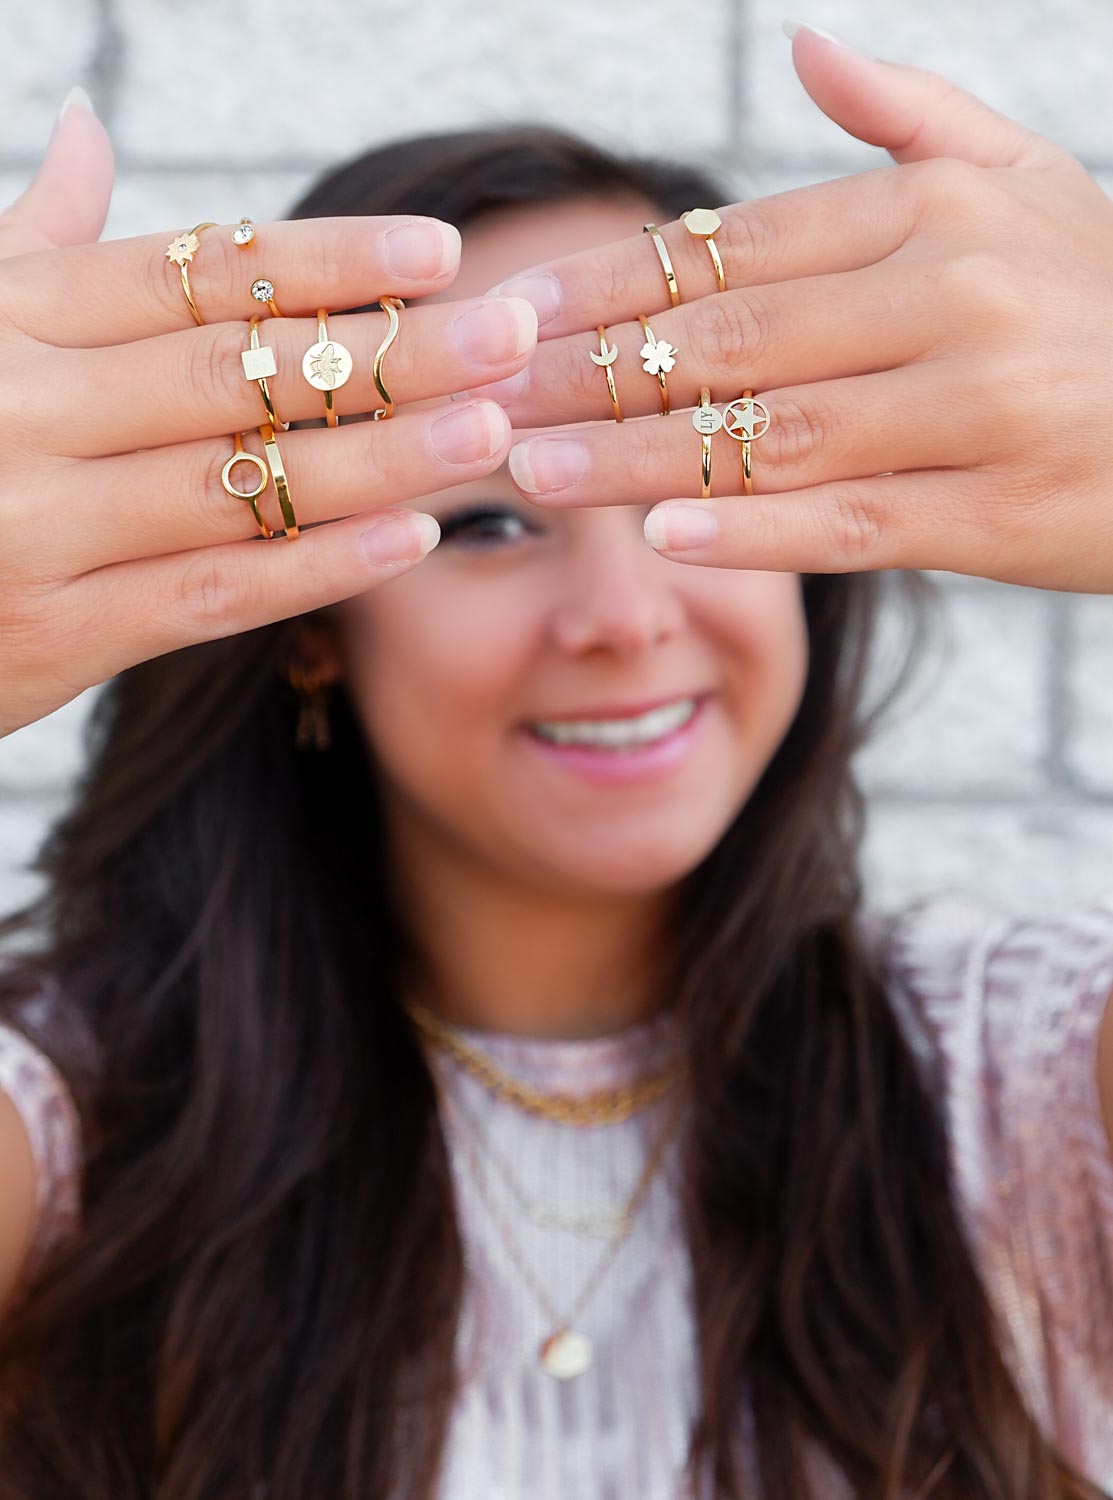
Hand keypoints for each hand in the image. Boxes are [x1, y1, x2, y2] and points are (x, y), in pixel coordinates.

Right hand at [0, 94, 536, 737]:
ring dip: (380, 460)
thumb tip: (93, 128)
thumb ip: (39, 245)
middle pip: (240, 372)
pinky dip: (316, 567)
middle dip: (388, 355)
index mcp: (9, 322)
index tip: (439, 254)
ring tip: (490, 432)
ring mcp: (39, 531)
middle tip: (510, 337)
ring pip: (241, 484)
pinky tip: (413, 539)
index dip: (324, 261)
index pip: (193, 275)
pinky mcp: (56, 635)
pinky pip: (210, 596)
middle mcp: (22, 413)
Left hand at [479, 28, 1112, 593]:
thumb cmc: (1103, 295)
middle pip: (728, 344)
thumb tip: (806, 44)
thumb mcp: (1026, 178)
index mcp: (933, 213)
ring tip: (534, 468)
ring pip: (771, 437)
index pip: (733, 247)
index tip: (514, 309)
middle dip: (591, 375)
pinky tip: (667, 534)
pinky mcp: (995, 514)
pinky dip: (758, 530)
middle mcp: (949, 300)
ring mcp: (973, 412)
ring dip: (639, 457)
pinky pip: (853, 523)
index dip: (610, 283)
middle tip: (485, 399)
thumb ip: (911, 116)